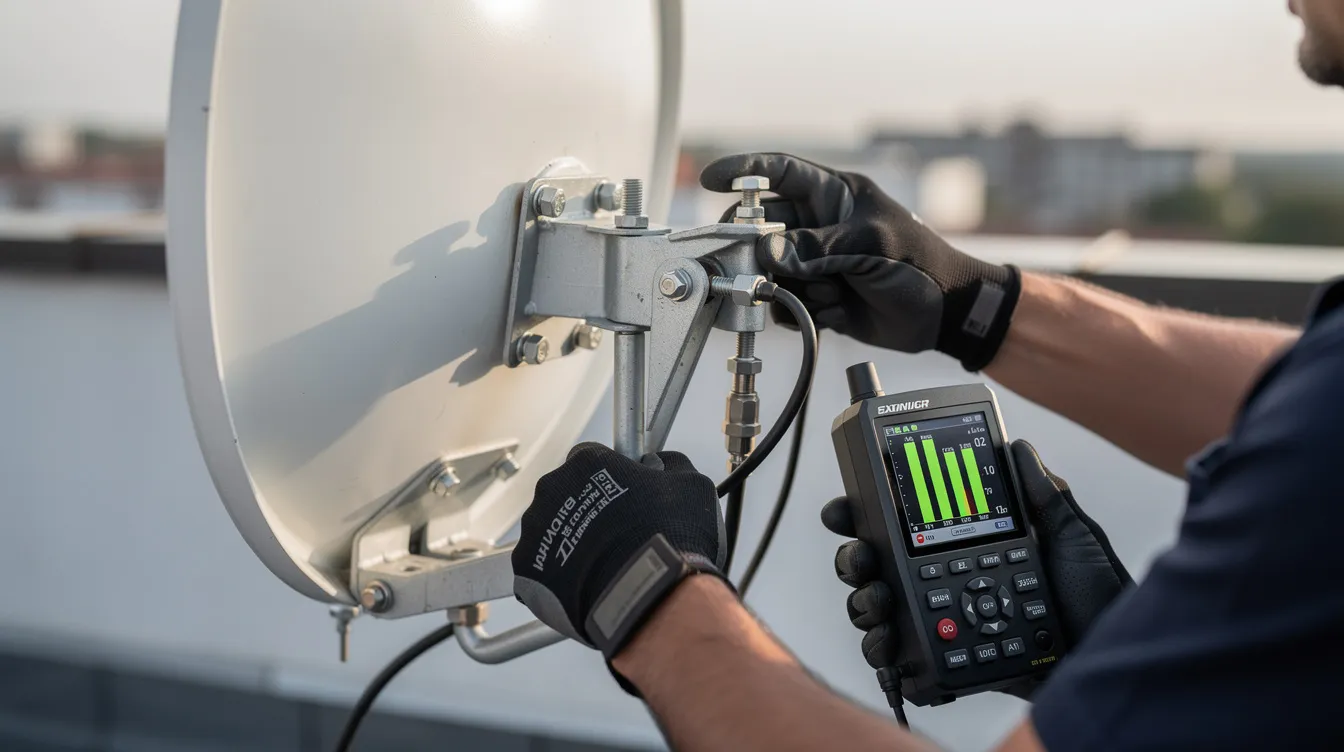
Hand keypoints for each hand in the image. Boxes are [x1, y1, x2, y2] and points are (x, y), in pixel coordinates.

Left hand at [512, 442, 728, 659]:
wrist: (648, 595)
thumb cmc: (670, 538)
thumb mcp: (690, 484)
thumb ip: (672, 464)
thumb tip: (664, 463)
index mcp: (587, 462)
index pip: (591, 459)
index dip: (609, 478)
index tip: (624, 495)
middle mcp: (552, 489)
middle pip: (565, 493)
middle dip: (587, 511)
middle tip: (616, 534)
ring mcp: (535, 530)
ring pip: (550, 531)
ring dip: (572, 542)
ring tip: (603, 564)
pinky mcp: (525, 569)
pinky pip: (540, 568)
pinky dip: (558, 576)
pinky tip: (585, 585)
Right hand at [700, 153, 1020, 370]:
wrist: (945, 315)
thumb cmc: (922, 265)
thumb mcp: (872, 246)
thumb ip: (818, 248)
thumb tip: (768, 253)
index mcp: (834, 197)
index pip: (779, 172)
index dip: (743, 171)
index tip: (711, 180)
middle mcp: (819, 226)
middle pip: (762, 228)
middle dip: (758, 248)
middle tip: (761, 265)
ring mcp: (816, 262)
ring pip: (770, 270)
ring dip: (789, 287)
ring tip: (827, 293)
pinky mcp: (816, 296)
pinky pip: (784, 303)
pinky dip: (800, 310)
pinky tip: (832, 310)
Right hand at [820, 439, 1131, 692]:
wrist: (1113, 660)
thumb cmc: (1100, 603)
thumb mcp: (1074, 538)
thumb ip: (1043, 495)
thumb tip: (1017, 447)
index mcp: (967, 550)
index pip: (905, 527)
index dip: (866, 516)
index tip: (846, 508)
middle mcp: (947, 587)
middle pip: (877, 569)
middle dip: (853, 559)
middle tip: (862, 556)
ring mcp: (944, 627)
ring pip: (878, 614)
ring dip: (863, 604)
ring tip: (878, 601)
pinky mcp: (950, 666)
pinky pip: (902, 664)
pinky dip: (886, 657)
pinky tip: (890, 645)